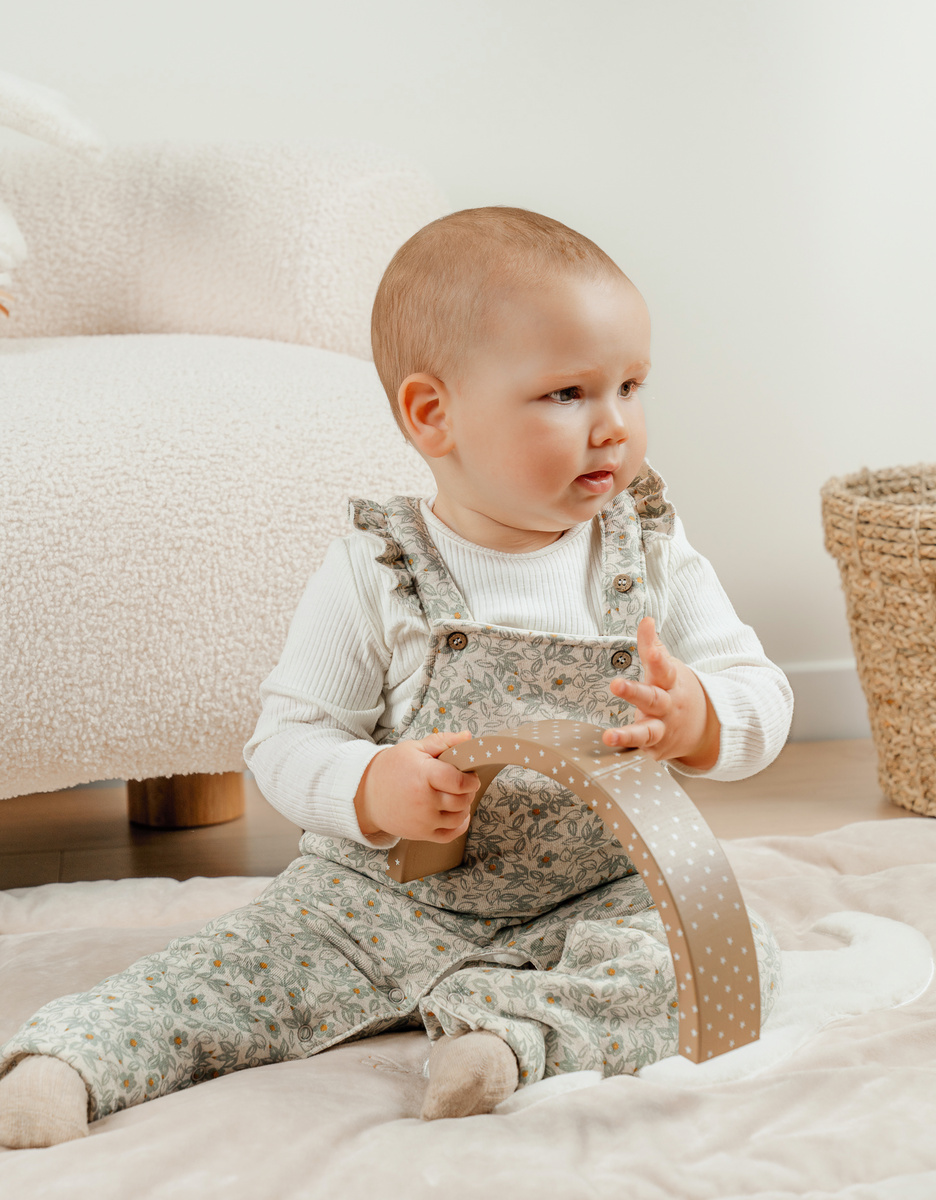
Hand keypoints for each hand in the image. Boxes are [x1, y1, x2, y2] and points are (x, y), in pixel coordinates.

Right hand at [354, 729, 481, 841]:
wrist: (365, 794)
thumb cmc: (390, 769)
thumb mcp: (414, 748)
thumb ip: (443, 741)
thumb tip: (467, 736)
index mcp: (423, 776)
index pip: (458, 782)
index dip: (471, 779)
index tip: (471, 775)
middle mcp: (424, 801)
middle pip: (461, 800)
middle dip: (468, 791)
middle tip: (463, 783)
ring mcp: (423, 820)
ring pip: (458, 817)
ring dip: (465, 806)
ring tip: (458, 796)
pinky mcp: (421, 834)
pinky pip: (450, 835)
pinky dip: (459, 825)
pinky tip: (456, 814)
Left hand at [603, 616, 720, 768]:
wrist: (707, 728)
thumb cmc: (677, 691)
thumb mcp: (669, 669)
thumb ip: (653, 648)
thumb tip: (646, 620)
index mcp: (669, 683)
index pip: (663, 667)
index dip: (657, 656)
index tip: (651, 646)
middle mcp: (667, 706)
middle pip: (651, 698)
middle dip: (634, 692)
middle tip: (616, 685)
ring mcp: (663, 728)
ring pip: (646, 732)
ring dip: (627, 734)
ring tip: (609, 736)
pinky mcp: (657, 748)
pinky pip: (643, 750)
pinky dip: (631, 750)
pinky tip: (614, 747)